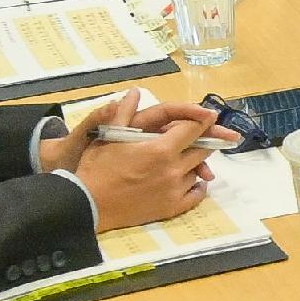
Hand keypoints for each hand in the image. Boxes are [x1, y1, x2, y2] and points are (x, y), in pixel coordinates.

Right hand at [48, 90, 234, 230]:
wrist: (88, 204)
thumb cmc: (97, 168)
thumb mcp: (109, 135)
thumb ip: (125, 112)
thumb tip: (135, 92)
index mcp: (160, 148)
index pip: (193, 129)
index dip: (203, 120)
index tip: (211, 115)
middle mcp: (173, 169)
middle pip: (202, 150)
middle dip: (205, 140)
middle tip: (208, 135)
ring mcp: (174, 190)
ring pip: (198, 172)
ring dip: (196, 163)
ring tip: (191, 158)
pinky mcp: (171, 208)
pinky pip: (196, 195)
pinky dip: (198, 186)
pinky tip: (195, 181)